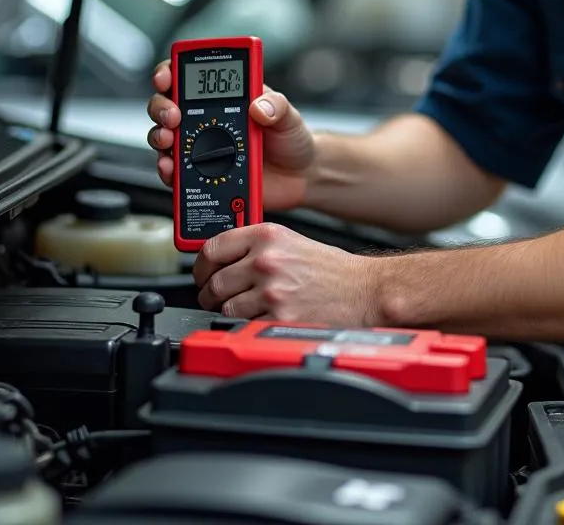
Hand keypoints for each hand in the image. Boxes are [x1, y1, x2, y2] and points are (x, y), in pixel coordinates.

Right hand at [146, 61, 313, 210]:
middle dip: (161, 106)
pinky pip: (175, 172)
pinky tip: (172, 169)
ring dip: (159, 137)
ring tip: (169, 141)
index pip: (190, 77)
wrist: (299, 177)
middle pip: (167, 105)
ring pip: (164, 137)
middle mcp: (207, 120)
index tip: (167, 78)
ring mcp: (201, 147)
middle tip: (172, 116)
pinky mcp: (201, 174)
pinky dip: (168, 170)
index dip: (171, 72)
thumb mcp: (290, 116)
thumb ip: (277, 106)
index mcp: (227, 98)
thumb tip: (258, 107)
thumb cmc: (291, 140)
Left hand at [193, 222, 379, 322]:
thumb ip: (255, 246)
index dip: (200, 266)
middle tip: (217, 299)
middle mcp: (266, 260)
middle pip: (213, 282)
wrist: (364, 289)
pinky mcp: (278, 317)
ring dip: (229, 314)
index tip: (201, 274)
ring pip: (225, 308)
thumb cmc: (332, 269)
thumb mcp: (291, 241)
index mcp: (267, 235)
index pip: (212, 248)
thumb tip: (220, 260)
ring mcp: (271, 290)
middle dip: (210, 295)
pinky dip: (248, 328)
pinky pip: (244, 327)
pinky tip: (263, 320)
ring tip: (245, 310)